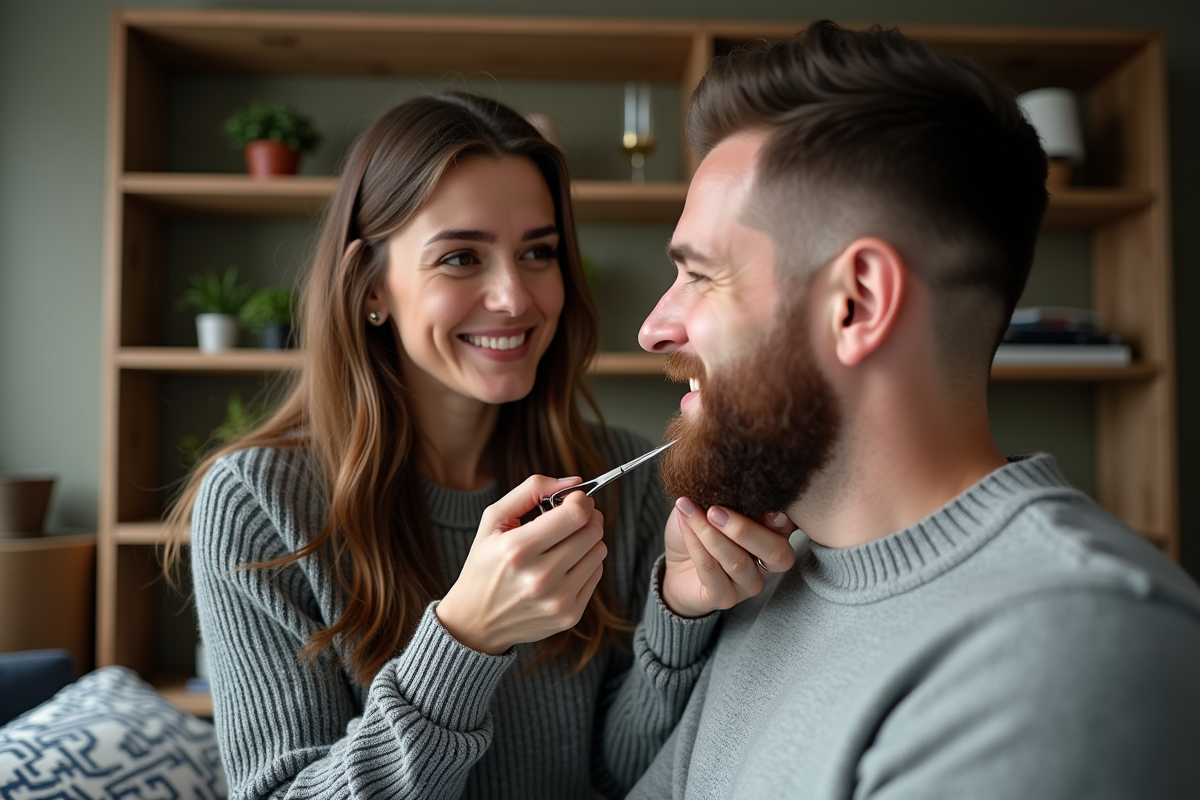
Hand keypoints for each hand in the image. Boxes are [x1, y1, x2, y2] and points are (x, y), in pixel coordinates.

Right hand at [436, 475, 606, 654]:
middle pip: (592, 531)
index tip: (574, 499)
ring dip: (587, 540)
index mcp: (517, 549)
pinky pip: (597, 573)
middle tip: (572, 517)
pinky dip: (586, 563)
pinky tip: (565, 565)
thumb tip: (574, 481)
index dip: (581, 500)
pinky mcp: (569, 616)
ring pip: (600, 551)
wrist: (475, 621)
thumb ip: (532, 490)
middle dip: (587, 516)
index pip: (576, 514)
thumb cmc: (485, 565)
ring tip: (565, 542)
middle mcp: (540, 577)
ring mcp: (557, 600)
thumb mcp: (494, 519)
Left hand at [661, 499, 796, 618]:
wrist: (675, 564)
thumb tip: (727, 479)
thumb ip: (727, 496)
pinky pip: (712, 573)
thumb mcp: (713, 506)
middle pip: (775, 551)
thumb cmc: (699, 531)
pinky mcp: (724, 597)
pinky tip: (686, 528)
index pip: (788, 525)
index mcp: (774, 535)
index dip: (776, 513)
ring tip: (691, 513)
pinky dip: (697, 546)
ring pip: (738, 561)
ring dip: (711, 534)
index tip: (752, 493)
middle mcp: (768, 562)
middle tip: (715, 510)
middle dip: (744, 529)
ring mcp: (748, 584)